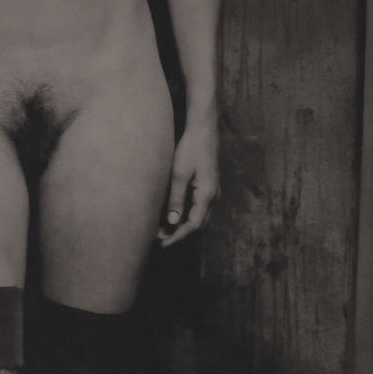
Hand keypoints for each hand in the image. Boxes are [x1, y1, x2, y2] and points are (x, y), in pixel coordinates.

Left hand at [158, 123, 218, 245]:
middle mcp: (213, 197)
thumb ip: (176, 199)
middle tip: (159, 239)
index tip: (163, 243)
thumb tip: (171, 222)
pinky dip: (185, 215)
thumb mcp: (179, 174)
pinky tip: (170, 215)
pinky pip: (197, 208)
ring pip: (198, 218)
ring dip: (182, 226)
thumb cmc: (191, 149)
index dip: (178, 236)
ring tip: (162, 230)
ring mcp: (212, 193)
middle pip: (198, 225)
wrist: (203, 130)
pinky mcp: (207, 188)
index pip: (194, 225)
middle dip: (179, 234)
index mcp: (208, 195)